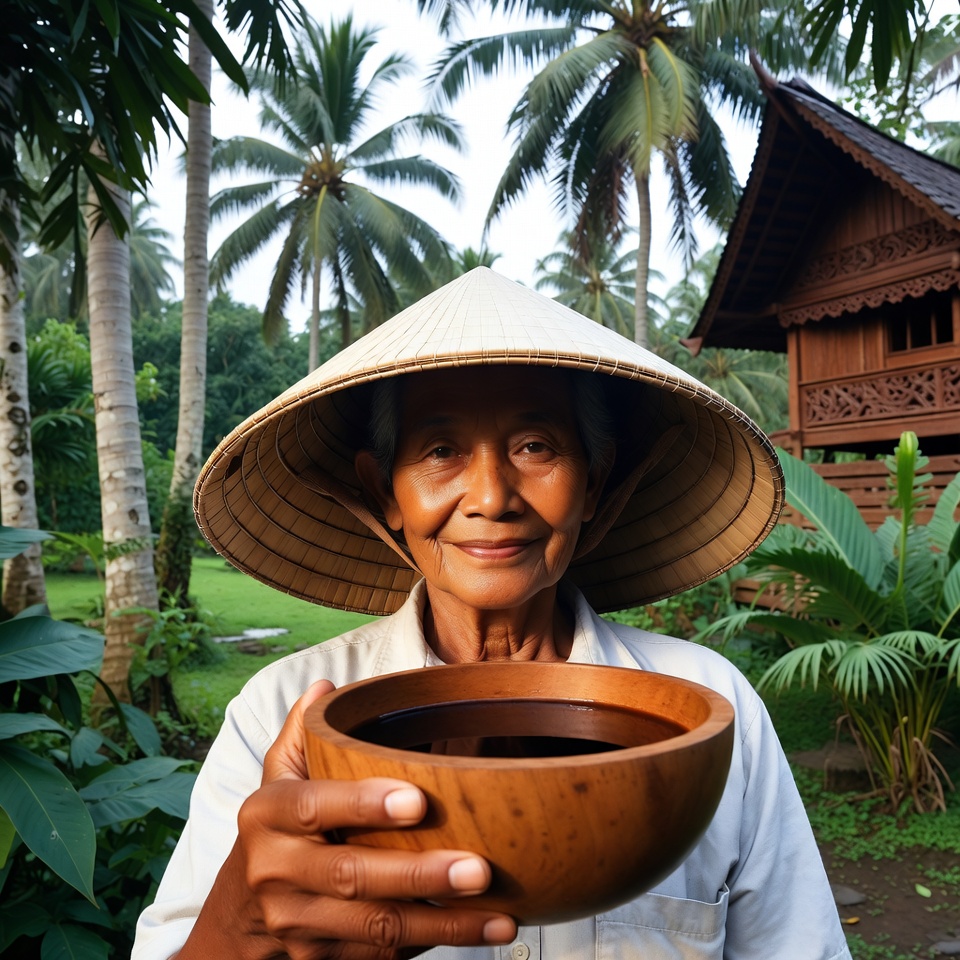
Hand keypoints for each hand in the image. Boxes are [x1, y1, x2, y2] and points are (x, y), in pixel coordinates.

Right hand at [180, 681, 516, 959]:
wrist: (238, 920)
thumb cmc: (277, 832)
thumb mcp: (277, 779)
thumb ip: (302, 733)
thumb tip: (327, 687)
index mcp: (268, 815)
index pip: (315, 806)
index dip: (364, 804)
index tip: (418, 802)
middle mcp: (277, 872)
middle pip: (353, 876)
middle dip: (420, 875)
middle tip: (479, 869)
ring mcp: (298, 924)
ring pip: (376, 927)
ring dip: (443, 925)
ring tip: (500, 918)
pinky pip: (380, 955)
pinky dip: (430, 945)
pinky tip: (475, 935)